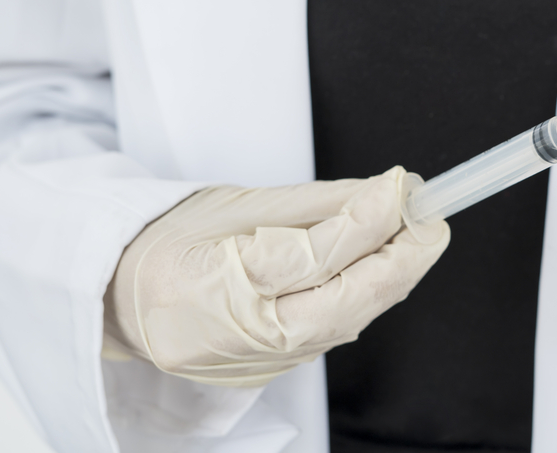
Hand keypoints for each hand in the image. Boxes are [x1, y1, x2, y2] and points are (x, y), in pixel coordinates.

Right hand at [103, 166, 447, 385]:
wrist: (123, 300)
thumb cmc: (172, 243)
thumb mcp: (236, 205)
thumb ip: (316, 204)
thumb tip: (384, 191)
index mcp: (216, 286)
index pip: (313, 255)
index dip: (368, 220)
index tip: (402, 186)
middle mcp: (242, 335)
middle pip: (346, 301)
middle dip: (402, 257)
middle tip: (433, 216)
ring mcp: (261, 361)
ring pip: (350, 319)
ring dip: (393, 274)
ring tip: (418, 232)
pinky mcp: (277, 369)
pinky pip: (338, 329)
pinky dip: (368, 294)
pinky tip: (386, 264)